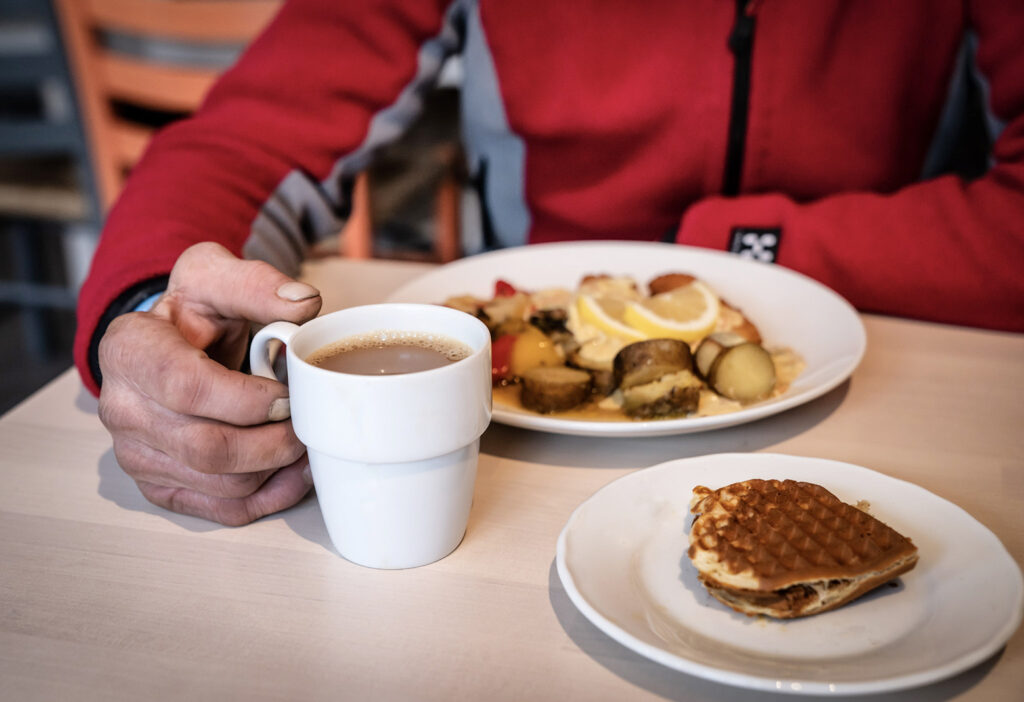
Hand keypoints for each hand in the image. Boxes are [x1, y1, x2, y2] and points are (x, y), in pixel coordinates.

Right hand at [97, 242, 321, 524]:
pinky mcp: (160, 484)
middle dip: (271, 441)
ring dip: (275, 470)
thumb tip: (303, 303)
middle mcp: (122, 407)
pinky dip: (266, 497)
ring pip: (218, 483)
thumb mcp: (217, 278)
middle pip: (205, 446)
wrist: (172, 344)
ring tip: (309, 443)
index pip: (186, 388)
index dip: (245, 399)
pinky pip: (218, 508)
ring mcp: (136, 453)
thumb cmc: (195, 311)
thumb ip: (256, 284)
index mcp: (129, 349)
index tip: (287, 393)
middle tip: (308, 424)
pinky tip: (293, 473)